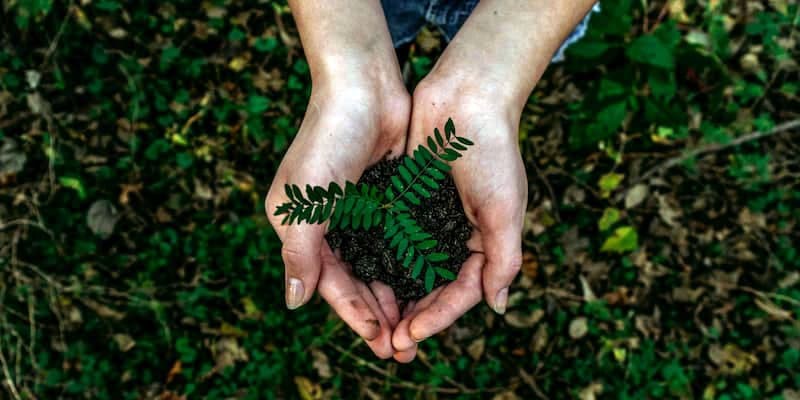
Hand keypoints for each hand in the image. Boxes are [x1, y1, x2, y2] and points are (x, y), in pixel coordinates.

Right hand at [265, 80, 409, 358]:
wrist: (364, 86)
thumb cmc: (328, 140)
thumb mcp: (305, 202)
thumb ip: (300, 253)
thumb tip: (294, 303)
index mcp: (301, 227)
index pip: (329, 283)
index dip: (354, 315)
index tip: (380, 342)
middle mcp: (329, 224)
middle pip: (355, 281)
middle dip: (378, 314)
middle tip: (403, 348)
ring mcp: (359, 211)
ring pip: (379, 266)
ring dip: (395, 296)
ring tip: (417, 326)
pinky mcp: (386, 198)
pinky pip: (397, 241)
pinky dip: (409, 265)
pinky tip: (427, 285)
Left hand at [391, 74, 526, 362]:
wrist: (466, 96)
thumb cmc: (492, 151)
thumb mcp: (505, 208)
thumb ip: (504, 258)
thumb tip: (497, 306)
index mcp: (484, 242)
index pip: (461, 292)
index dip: (438, 317)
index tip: (411, 335)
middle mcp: (456, 236)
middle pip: (433, 288)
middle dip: (413, 316)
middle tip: (389, 343)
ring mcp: (430, 219)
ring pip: (409, 269)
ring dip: (393, 296)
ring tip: (373, 322)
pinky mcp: (406, 201)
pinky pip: (392, 238)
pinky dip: (379, 260)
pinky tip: (361, 278)